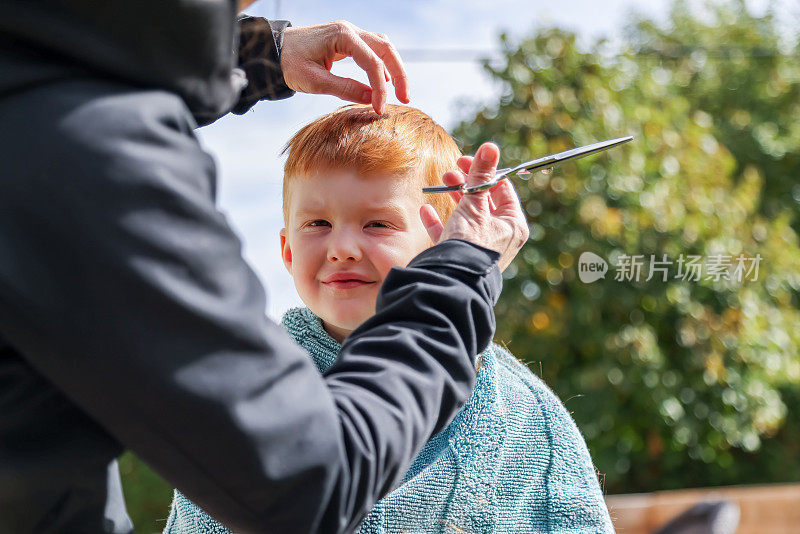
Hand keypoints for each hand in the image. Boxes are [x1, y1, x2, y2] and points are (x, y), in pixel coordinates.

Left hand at [280, 21, 409, 114]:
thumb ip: (344, 88)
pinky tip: (383, 83)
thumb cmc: (289, 64)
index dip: (380, 88)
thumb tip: (371, 99)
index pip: (372, 63)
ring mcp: (350, 34)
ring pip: (383, 47)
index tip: (379, 110)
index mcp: (342, 36)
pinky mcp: (347, 41)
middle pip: (386, 49)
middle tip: (405, 99)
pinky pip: (373, 50)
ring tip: (399, 93)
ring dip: (394, 68)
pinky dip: (382, 65)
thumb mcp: (314, 81)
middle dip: (399, 74)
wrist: (272, 50)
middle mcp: (350, 31)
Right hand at [420, 143, 528, 271]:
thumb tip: (491, 147)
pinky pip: (450, 234)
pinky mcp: (460, 255)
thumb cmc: (469, 243)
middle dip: (466, 183)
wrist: (451, 281)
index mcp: (512, 224)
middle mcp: (499, 236)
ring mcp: (479, 246)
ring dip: (453, 198)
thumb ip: (480, 176)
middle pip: (484, 201)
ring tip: (441, 182)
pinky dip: (438, 221)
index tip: (467, 160)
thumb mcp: (475, 205)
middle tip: (452, 170)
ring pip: (467, 215)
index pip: (503, 189)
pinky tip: (426, 210)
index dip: (485, 171)